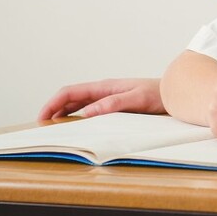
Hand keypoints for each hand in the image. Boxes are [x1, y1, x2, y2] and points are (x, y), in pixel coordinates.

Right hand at [38, 77, 163, 119]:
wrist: (175, 93)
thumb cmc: (158, 95)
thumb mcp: (136, 100)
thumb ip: (112, 104)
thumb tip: (87, 112)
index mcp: (104, 86)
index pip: (70, 92)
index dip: (53, 103)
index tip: (41, 117)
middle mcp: (104, 91)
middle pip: (71, 98)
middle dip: (54, 110)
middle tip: (43, 127)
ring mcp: (109, 97)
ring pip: (79, 105)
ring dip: (64, 114)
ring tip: (55, 128)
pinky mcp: (115, 105)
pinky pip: (90, 110)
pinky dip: (78, 117)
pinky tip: (78, 127)